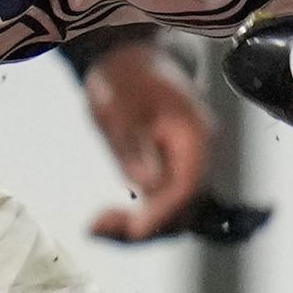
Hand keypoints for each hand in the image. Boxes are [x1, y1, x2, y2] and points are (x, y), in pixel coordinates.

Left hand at [78, 37, 219, 240]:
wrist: (128, 60)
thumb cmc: (124, 78)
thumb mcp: (120, 108)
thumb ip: (134, 147)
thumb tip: (147, 184)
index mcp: (195, 135)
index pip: (188, 186)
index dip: (163, 213)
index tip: (133, 231)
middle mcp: (197, 156)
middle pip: (184, 208)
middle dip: (145, 225)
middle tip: (98, 227)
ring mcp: (185, 168)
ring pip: (172, 215)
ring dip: (137, 227)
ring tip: (95, 226)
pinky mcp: (169, 176)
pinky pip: (159, 207)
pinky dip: (134, 218)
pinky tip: (101, 222)